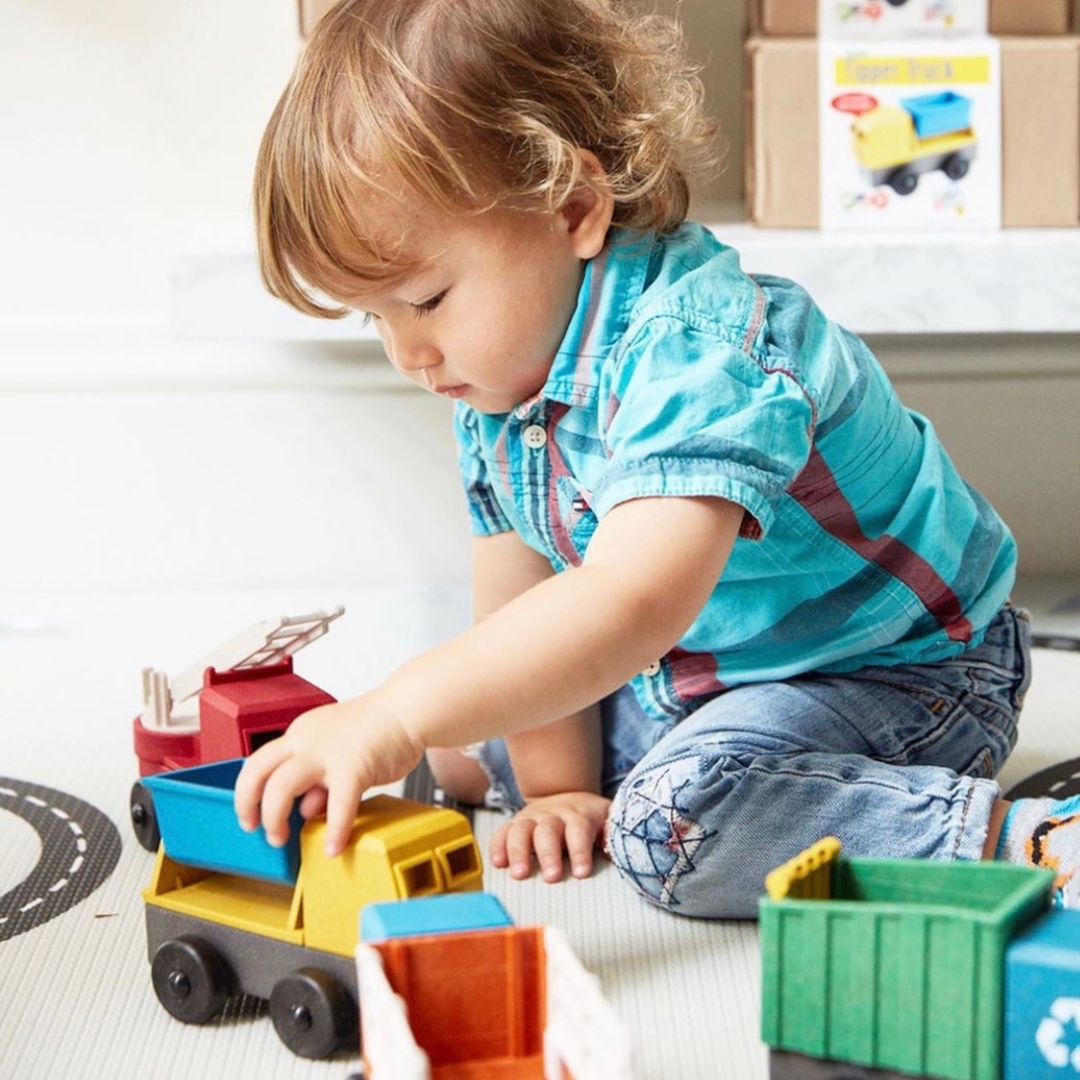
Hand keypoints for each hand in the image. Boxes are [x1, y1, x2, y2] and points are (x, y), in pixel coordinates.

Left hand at [234, 692, 423, 856]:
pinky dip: (333, 830)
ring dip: (275, 818)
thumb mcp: (334, 747)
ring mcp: (328, 753)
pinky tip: (334, 847)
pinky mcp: (354, 767)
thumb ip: (317, 776)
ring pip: (282, 786)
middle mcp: (306, 740)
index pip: (260, 762)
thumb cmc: (377, 729)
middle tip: (256, 828)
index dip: (249, 791)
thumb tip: (306, 808)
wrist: (407, 710)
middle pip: (258, 770)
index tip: (250, 814)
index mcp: (300, 734)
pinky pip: (337, 805)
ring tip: (283, 838)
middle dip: (248, 804)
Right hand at [490, 792, 611, 882]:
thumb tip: (616, 849)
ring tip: (520, 874)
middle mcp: (553, 815)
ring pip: (522, 830)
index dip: (580, 850)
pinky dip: (498, 846)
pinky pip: (503, 832)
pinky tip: (499, 864)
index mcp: (579, 815)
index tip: (581, 873)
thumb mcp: (607, 819)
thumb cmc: (590, 818)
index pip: (579, 830)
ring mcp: (532, 818)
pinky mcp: (515, 824)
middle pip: (548, 830)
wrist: (566, 795)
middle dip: (549, 854)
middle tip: (552, 877)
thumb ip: (612, 832)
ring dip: (519, 851)